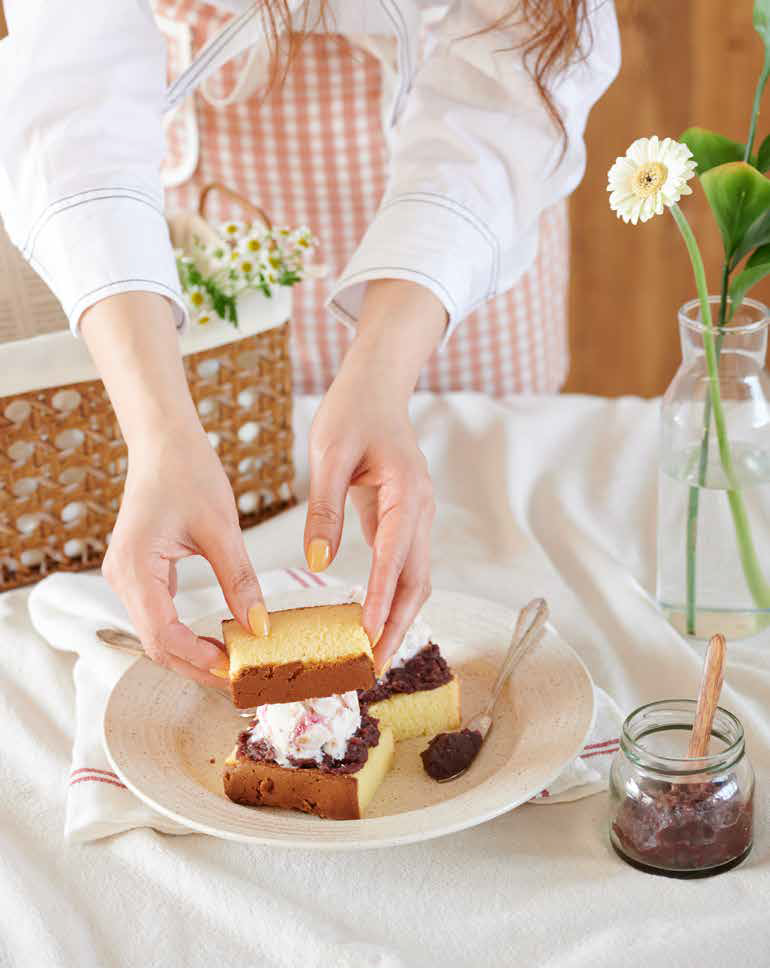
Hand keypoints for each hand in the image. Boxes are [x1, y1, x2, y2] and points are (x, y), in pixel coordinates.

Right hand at [103, 428, 268, 687]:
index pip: (162, 635)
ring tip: (233, 665)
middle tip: (240, 680)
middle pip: (156, 644)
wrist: (163, 442)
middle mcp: (121, 578)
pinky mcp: (138, 573)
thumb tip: (260, 626)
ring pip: (156, 634)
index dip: (198, 659)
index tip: (235, 670)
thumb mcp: (222, 528)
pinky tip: (216, 640)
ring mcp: (126, 577)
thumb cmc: (188, 473)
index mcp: (136, 568)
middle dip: (196, 666)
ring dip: (191, 654)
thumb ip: (239, 580)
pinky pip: (158, 616)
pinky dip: (186, 635)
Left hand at [304, 280, 445, 671]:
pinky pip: (405, 565)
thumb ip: (324, 509)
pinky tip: (372, 618)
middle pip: (418, 580)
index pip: (396, 559)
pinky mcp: (406, 519)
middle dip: (398, 625)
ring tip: (372, 654)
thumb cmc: (352, 413)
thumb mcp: (329, 456)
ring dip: (399, 616)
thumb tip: (319, 561)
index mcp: (407, 494)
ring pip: (416, 577)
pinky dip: (393, 596)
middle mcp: (422, 511)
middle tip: (373, 665)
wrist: (378, 386)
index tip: (369, 638)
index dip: (384, 601)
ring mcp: (419, 516)